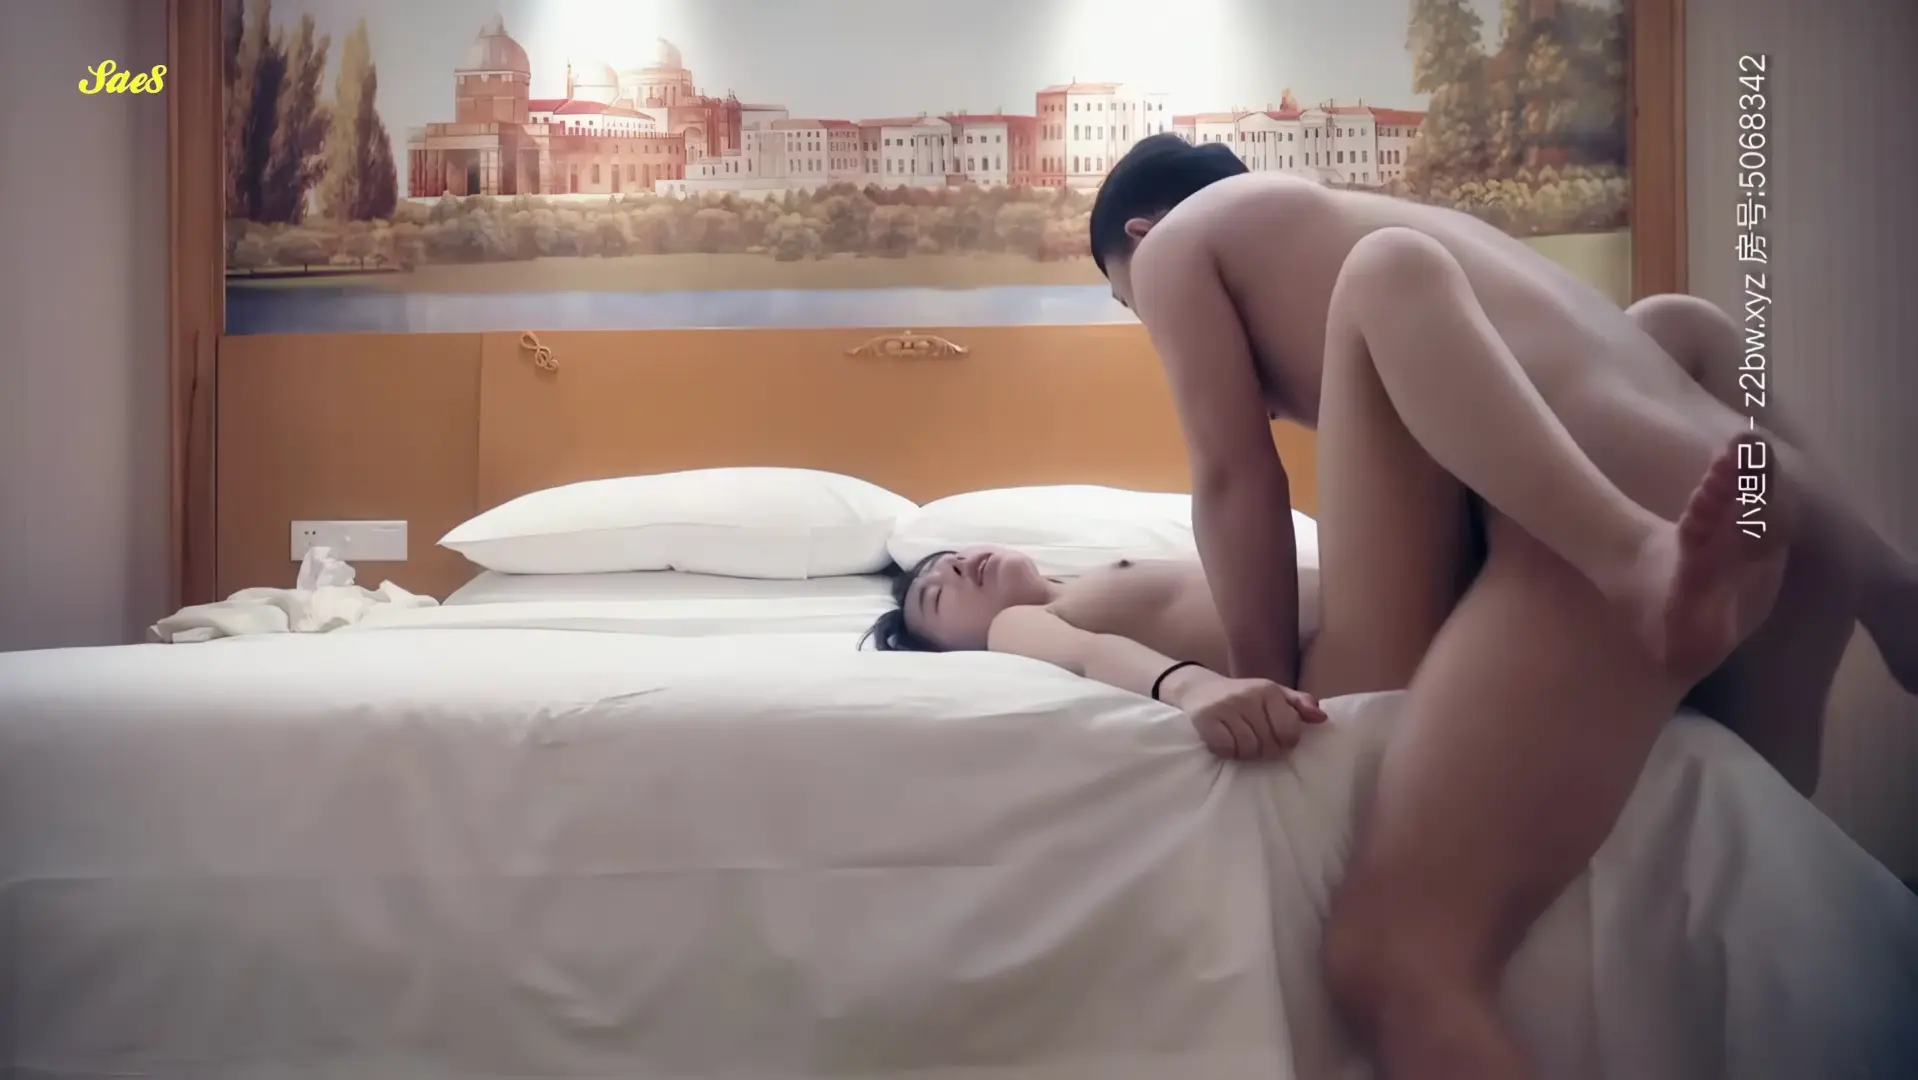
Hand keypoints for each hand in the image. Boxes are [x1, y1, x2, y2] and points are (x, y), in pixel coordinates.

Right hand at [1161, 667, 1326, 760]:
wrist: (1200, 688)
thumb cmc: (1244, 696)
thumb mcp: (1274, 694)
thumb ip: (1300, 704)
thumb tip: (1322, 718)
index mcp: (1269, 691)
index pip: (1288, 731)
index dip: (1286, 742)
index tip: (1278, 739)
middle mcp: (1248, 697)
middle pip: (1268, 744)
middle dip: (1265, 750)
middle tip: (1257, 743)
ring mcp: (1226, 708)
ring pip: (1247, 749)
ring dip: (1246, 753)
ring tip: (1242, 743)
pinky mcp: (1206, 720)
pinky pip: (1226, 750)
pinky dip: (1227, 752)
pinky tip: (1226, 743)